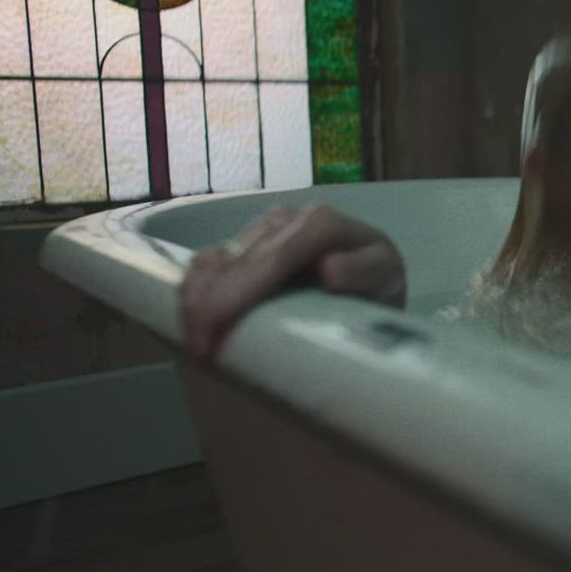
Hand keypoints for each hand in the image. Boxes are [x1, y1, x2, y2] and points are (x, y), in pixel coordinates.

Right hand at [179, 205, 405, 360]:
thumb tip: (329, 271)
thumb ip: (364, 271)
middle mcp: (286, 220)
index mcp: (322, 225)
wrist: (371, 282)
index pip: (274, 255)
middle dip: (210, 303)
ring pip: (214, 259)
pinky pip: (208, 265)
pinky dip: (193, 293)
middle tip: (198, 350)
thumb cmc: (378, 285)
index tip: (218, 331)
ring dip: (195, 299)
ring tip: (192, 342)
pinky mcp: (242, 248)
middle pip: (237, 259)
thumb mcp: (384, 278)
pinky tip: (186, 321)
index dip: (241, 291)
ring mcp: (260, 232)